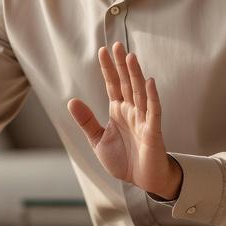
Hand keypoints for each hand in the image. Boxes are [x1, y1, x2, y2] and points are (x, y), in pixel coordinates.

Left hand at [67, 41, 180, 198]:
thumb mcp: (98, 140)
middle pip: (126, 83)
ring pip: (140, 92)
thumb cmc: (124, 159)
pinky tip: (149, 82)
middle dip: (121, 65)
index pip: (112, 85)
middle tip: (117, 45)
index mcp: (118, 111)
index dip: (108, 69)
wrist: (142, 180)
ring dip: (135, 75)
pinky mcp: (153, 131)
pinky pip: (153, 111)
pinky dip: (152, 97)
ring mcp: (143, 119)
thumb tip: (71, 101)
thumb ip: (86, 121)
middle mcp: (131, 111)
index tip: (103, 51)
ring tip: (130, 57)